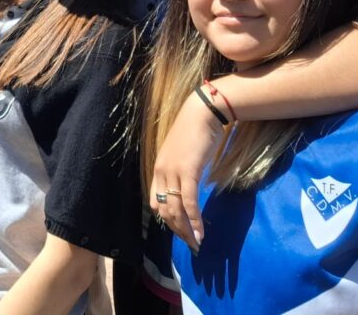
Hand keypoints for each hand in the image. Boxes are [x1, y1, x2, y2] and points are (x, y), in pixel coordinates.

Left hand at [149, 91, 224, 249]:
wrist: (202, 113)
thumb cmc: (195, 132)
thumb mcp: (183, 155)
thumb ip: (181, 172)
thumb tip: (188, 189)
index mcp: (158, 169)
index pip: (155, 202)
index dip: (166, 219)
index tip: (179, 230)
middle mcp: (161, 173)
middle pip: (164, 210)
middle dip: (177, 230)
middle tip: (190, 244)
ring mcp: (173, 172)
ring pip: (175, 210)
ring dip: (185, 230)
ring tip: (196, 243)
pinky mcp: (188, 172)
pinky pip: (189, 202)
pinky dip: (195, 220)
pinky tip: (201, 233)